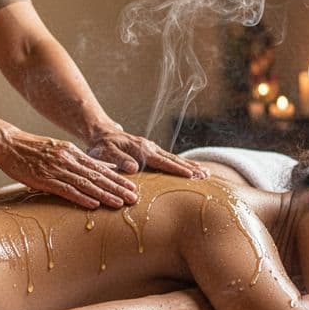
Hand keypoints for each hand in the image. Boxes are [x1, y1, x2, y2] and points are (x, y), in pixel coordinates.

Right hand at [0, 129, 138, 208]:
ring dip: (104, 195)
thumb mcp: (58, 149)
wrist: (7, 143)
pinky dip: (81, 197)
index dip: (117, 179)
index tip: (132, 187)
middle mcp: (68, 160)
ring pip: (85, 184)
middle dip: (117, 188)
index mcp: (72, 153)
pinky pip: (66, 189)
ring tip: (120, 203)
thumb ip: (78, 159)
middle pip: (97, 176)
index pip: (100, 168)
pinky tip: (93, 204)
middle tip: (134, 198)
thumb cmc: (31, 149)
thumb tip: (99, 168)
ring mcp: (56, 169)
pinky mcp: (44, 178)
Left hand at [85, 128, 206, 178]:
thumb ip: (119, 160)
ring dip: (190, 165)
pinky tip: (190, 168)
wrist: (101, 134)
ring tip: (206, 172)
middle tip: (207, 175)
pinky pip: (169, 158)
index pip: (163, 161)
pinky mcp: (151, 151)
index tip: (191, 175)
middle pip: (174, 159)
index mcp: (142, 149)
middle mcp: (150, 147)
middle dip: (191, 167)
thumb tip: (133, 168)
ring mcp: (152, 148)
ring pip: (174, 158)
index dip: (177, 169)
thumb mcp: (106, 153)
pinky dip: (182, 163)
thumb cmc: (101, 146)